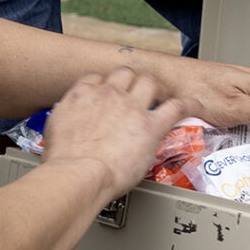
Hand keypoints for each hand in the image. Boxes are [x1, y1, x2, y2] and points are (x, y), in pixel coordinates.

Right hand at [41, 66, 189, 196]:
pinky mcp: (151, 126)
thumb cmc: (63, 161)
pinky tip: (194, 105)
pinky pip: (177, 107)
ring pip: (150, 83)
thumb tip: (67, 117)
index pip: (97, 77)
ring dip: (155, 90)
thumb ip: (65, 116)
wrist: (77, 175)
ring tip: (161, 97)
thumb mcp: (54, 129)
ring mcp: (132, 108)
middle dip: (131, 82)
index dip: (105, 84)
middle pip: (126, 74)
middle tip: (135, 94)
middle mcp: (109, 95)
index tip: (109, 92)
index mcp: (83, 95)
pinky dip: (189, 104)